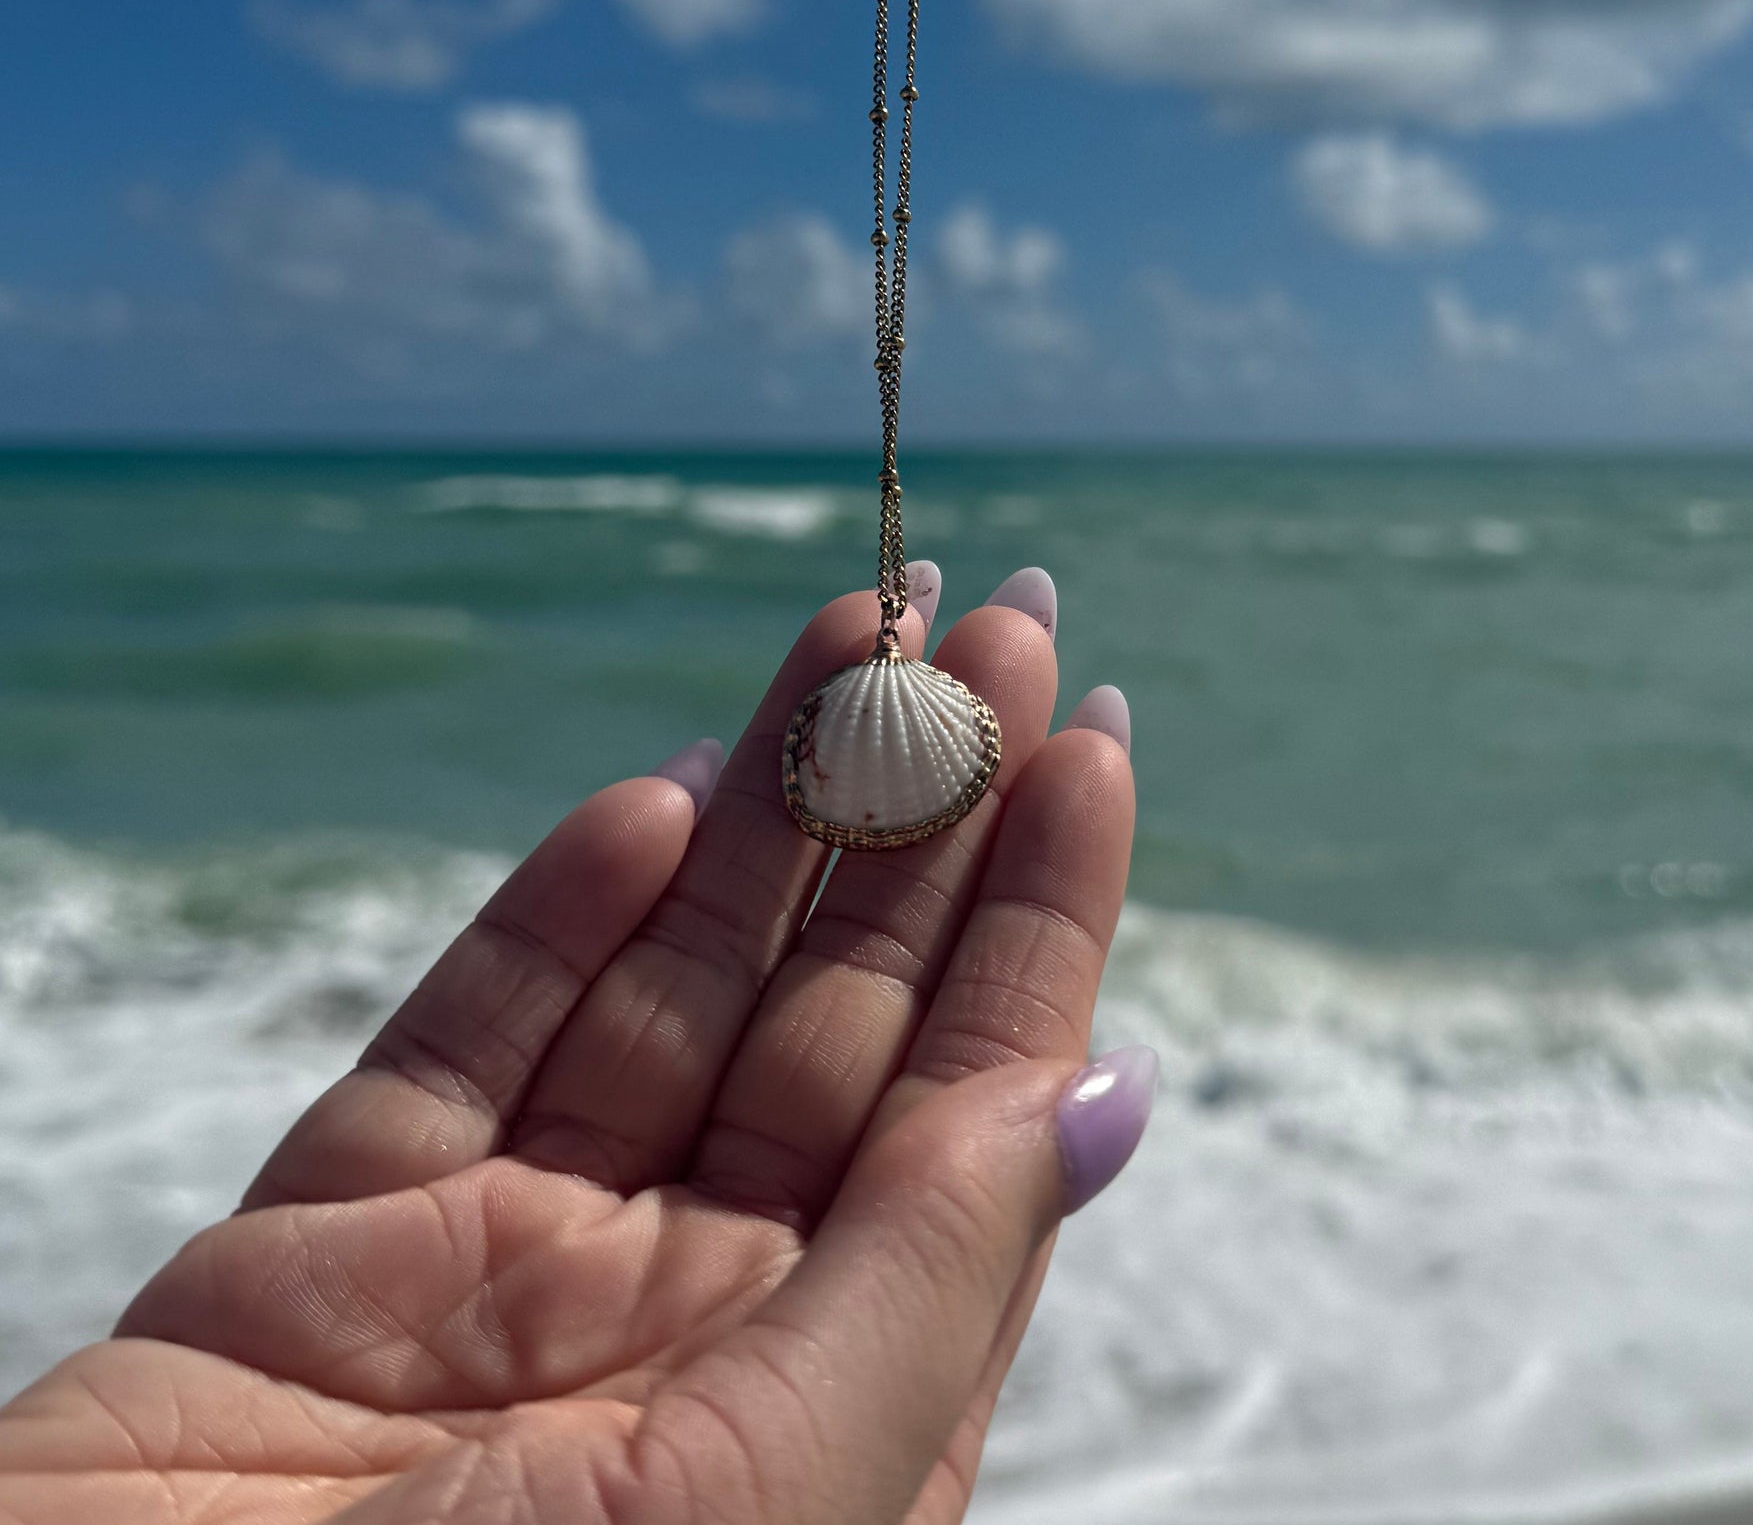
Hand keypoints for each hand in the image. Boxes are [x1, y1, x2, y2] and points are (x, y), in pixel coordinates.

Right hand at [0, 582, 1143, 1523]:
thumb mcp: (767, 1501)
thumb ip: (923, 1280)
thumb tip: (1105, 1094)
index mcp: (827, 1415)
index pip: (968, 1118)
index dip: (1039, 921)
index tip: (1092, 734)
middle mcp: (690, 1331)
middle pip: (836, 1021)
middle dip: (927, 814)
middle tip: (994, 622)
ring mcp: (512, 1271)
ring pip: (673, 987)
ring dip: (771, 804)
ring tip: (863, 631)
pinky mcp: (340, 1239)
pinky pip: (479, 1032)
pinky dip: (567, 907)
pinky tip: (663, 788)